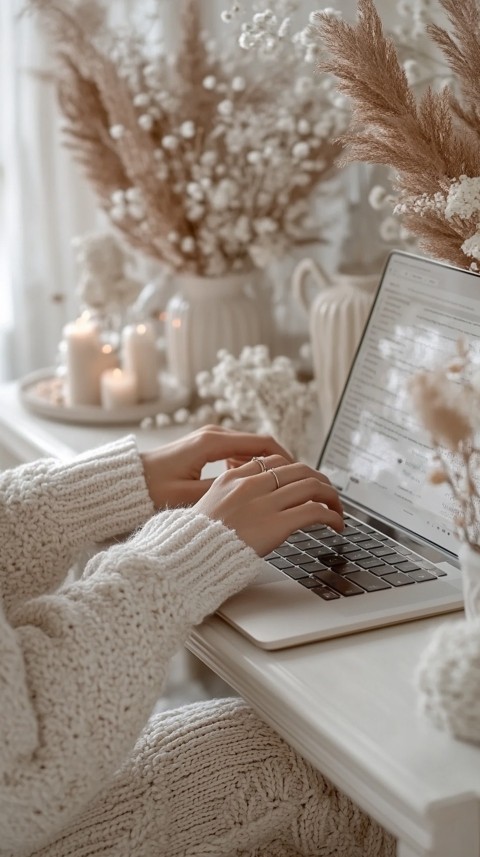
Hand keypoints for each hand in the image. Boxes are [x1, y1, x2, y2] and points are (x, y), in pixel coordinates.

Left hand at [140, 425, 293, 508]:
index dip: (286, 460)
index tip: (301, 476)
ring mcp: (209, 438)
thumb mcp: (189, 496)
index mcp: (213, 443)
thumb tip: (255, 493)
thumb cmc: (150, 491)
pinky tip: (252, 485)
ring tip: (277, 488)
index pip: (263, 443)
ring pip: (249, 448)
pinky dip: (249, 465)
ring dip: (264, 465)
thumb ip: (224, 491)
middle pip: (260, 443)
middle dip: (279, 463)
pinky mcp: (204, 446)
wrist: (126, 483)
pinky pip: (236, 452)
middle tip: (295, 485)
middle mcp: (213, 435)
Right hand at [195, 453, 343, 556]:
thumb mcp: (208, 506)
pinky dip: (331, 515)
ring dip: (331, 497)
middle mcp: (250, 485)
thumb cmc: (195, 541)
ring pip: (311, 487)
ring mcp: (263, 504)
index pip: (275, 462)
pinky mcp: (276, 525)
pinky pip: (314, 511)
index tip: (305, 482)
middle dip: (320, 481)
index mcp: (232, 478)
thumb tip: (249, 502)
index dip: (297, 471)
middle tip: (328, 495)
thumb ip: (231, 497)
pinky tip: (335, 524)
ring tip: (337, 510)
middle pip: (298, 470)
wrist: (188, 559)